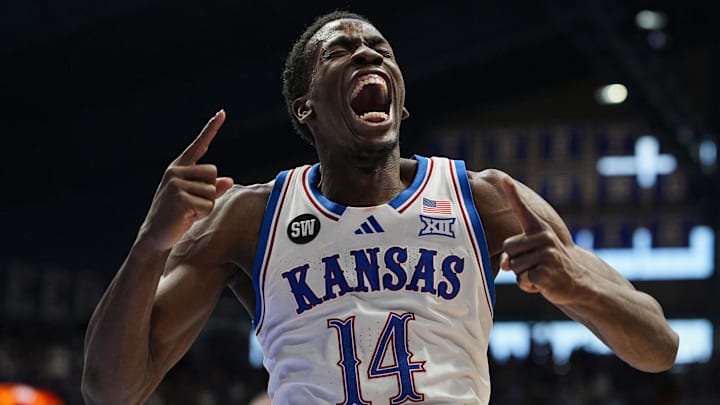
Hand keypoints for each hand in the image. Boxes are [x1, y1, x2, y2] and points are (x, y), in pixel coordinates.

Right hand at [138, 110, 233, 252]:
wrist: (155, 237)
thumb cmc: (176, 218)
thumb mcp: (195, 200)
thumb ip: (212, 189)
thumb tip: (229, 180)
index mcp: (178, 169)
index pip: (198, 146)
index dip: (211, 128)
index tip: (222, 112)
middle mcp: (175, 172)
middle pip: (214, 173)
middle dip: (210, 191)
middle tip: (191, 205)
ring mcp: (176, 184)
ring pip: (212, 191)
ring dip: (206, 206)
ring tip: (187, 212)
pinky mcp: (180, 198)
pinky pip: (208, 205)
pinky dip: (202, 215)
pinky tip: (186, 218)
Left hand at [499, 176, 580, 304]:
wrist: (579, 283)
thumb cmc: (549, 266)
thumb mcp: (533, 255)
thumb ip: (515, 254)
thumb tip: (505, 264)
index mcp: (539, 229)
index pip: (522, 209)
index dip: (512, 194)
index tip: (504, 178)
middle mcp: (544, 237)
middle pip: (507, 247)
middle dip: (515, 261)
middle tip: (535, 265)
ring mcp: (546, 254)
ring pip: (513, 266)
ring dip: (522, 275)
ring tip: (540, 274)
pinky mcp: (545, 272)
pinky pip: (522, 280)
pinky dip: (528, 287)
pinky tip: (543, 284)